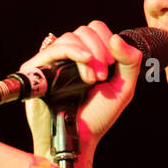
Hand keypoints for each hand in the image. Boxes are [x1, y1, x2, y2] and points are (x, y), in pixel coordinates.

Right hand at [21, 20, 143, 159]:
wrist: (78, 138)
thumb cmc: (98, 116)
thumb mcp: (123, 87)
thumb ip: (131, 61)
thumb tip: (116, 37)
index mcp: (88, 56)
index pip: (96, 29)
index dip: (107, 41)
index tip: (111, 65)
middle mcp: (69, 56)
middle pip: (84, 30)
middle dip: (99, 50)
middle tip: (102, 76)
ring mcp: (52, 61)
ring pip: (71, 37)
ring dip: (88, 55)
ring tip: (92, 80)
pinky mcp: (36, 68)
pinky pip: (55, 47)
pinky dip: (73, 50)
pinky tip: (85, 60)